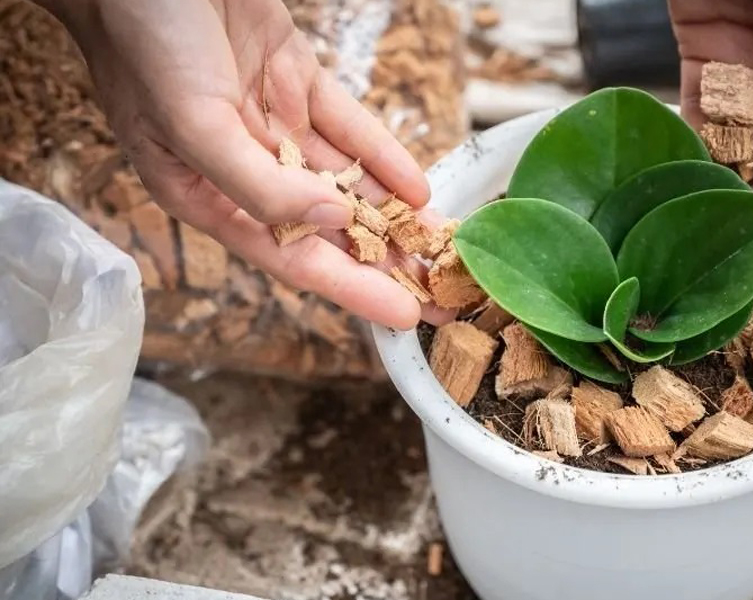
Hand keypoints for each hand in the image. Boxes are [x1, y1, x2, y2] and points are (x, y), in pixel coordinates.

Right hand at [42, 0, 444, 328]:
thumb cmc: (146, 44)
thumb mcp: (194, 125)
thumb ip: (258, 184)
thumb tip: (328, 218)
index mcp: (207, 195)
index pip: (291, 257)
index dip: (351, 289)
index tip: (403, 316)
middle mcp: (245, 168)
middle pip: (328, 228)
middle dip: (383, 261)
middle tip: (438, 292)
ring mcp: (275, 125)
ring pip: (346, 182)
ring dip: (393, 215)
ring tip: (440, 245)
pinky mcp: (297, 82)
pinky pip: (351, 129)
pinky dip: (384, 156)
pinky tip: (418, 188)